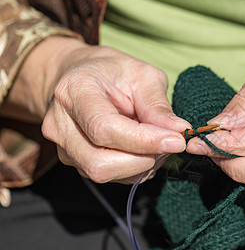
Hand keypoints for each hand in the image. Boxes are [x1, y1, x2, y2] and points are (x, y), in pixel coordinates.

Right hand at [5, 37, 189, 183]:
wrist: (82, 77)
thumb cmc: (113, 73)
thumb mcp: (142, 75)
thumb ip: (158, 105)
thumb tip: (179, 130)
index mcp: (74, 91)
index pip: (105, 128)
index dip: (144, 141)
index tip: (176, 141)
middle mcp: (60, 123)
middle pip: (100, 162)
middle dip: (143, 159)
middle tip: (170, 144)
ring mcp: (63, 147)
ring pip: (104, 173)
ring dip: (140, 166)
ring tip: (155, 143)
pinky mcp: (74, 161)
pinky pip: (108, 176)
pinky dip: (134, 169)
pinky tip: (142, 150)